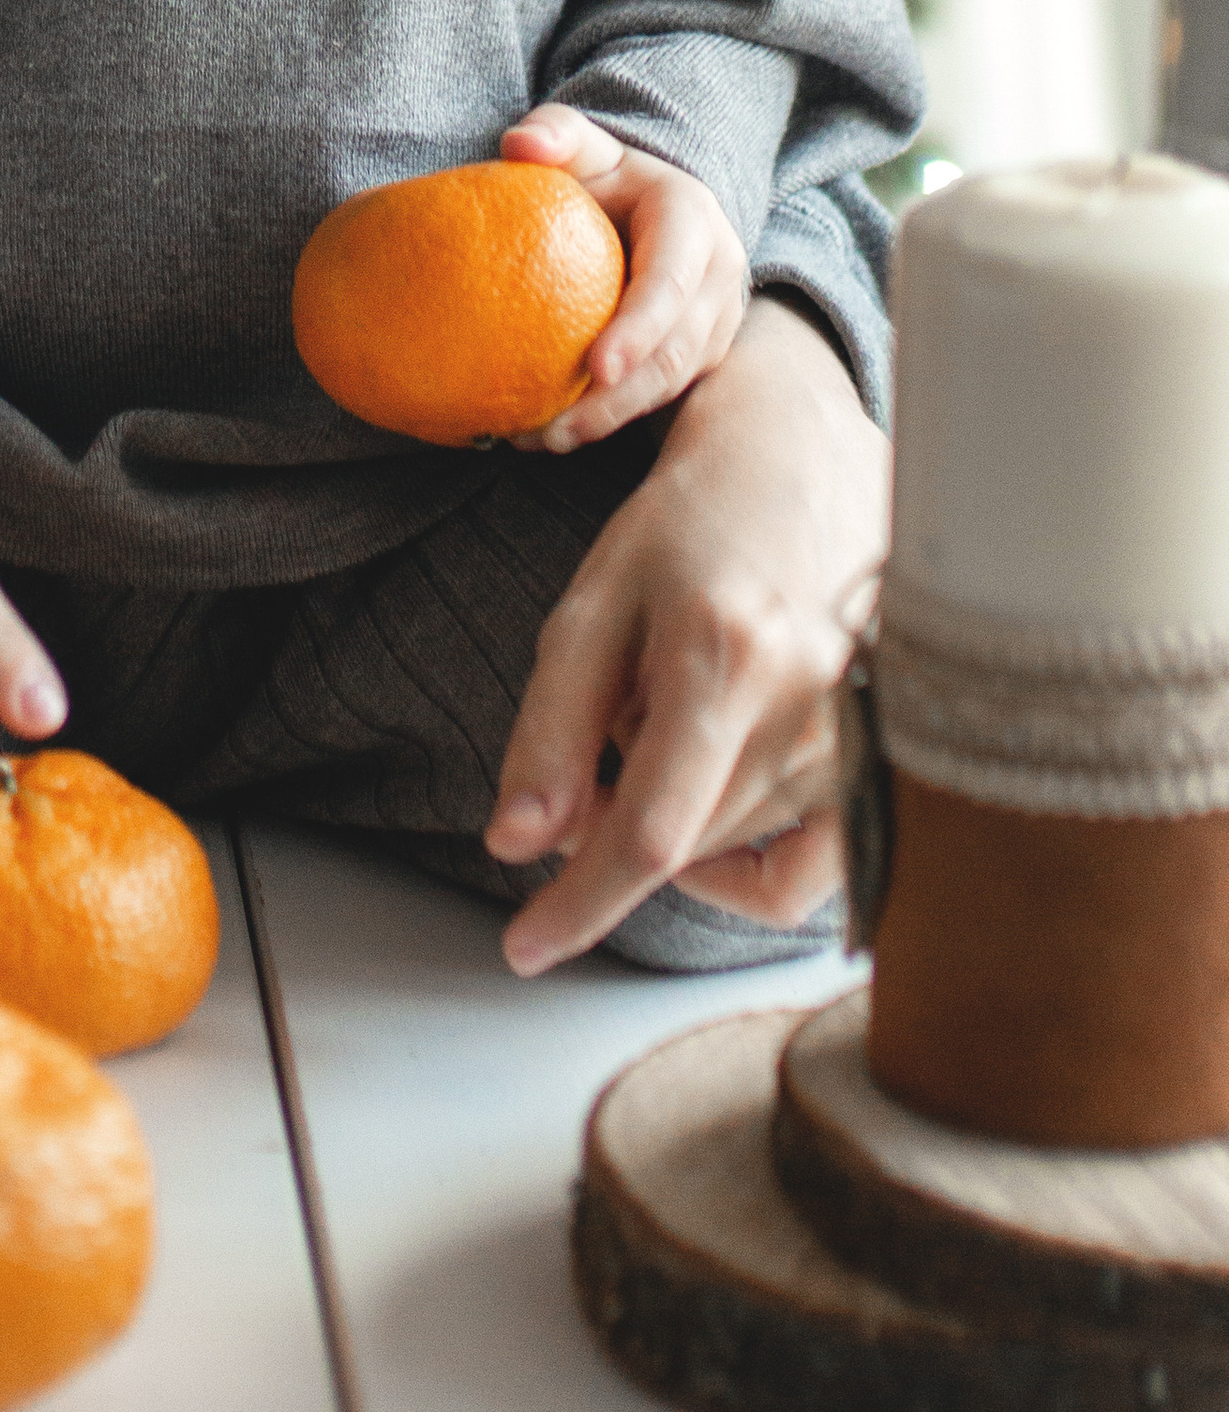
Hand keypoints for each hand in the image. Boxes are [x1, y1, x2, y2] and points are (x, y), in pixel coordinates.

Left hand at [483, 292, 887, 971]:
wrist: (804, 464)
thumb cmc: (688, 526)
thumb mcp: (593, 604)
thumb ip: (552, 726)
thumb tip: (514, 844)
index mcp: (724, 656)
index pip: (649, 831)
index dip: (580, 903)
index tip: (524, 947)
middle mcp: (812, 705)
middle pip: (687, 844)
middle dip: (612, 828)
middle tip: (594, 751)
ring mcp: (868, 737)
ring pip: (739, 850)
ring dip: (679, 822)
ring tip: (669, 723)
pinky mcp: (897, 757)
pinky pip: (820, 871)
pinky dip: (748, 869)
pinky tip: (709, 820)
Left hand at [499, 105, 748, 449]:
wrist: (656, 206)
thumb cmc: (607, 176)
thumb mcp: (584, 144)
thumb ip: (555, 134)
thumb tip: (520, 145)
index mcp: (694, 221)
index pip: (673, 280)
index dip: (640, 327)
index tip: (597, 366)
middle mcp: (720, 277)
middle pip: (675, 351)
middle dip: (618, 399)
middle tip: (552, 428)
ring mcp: (716, 323)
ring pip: (670, 385)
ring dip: (609, 421)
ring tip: (541, 439)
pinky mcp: (701, 357)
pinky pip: (661, 397)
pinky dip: (611, 421)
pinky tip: (554, 434)